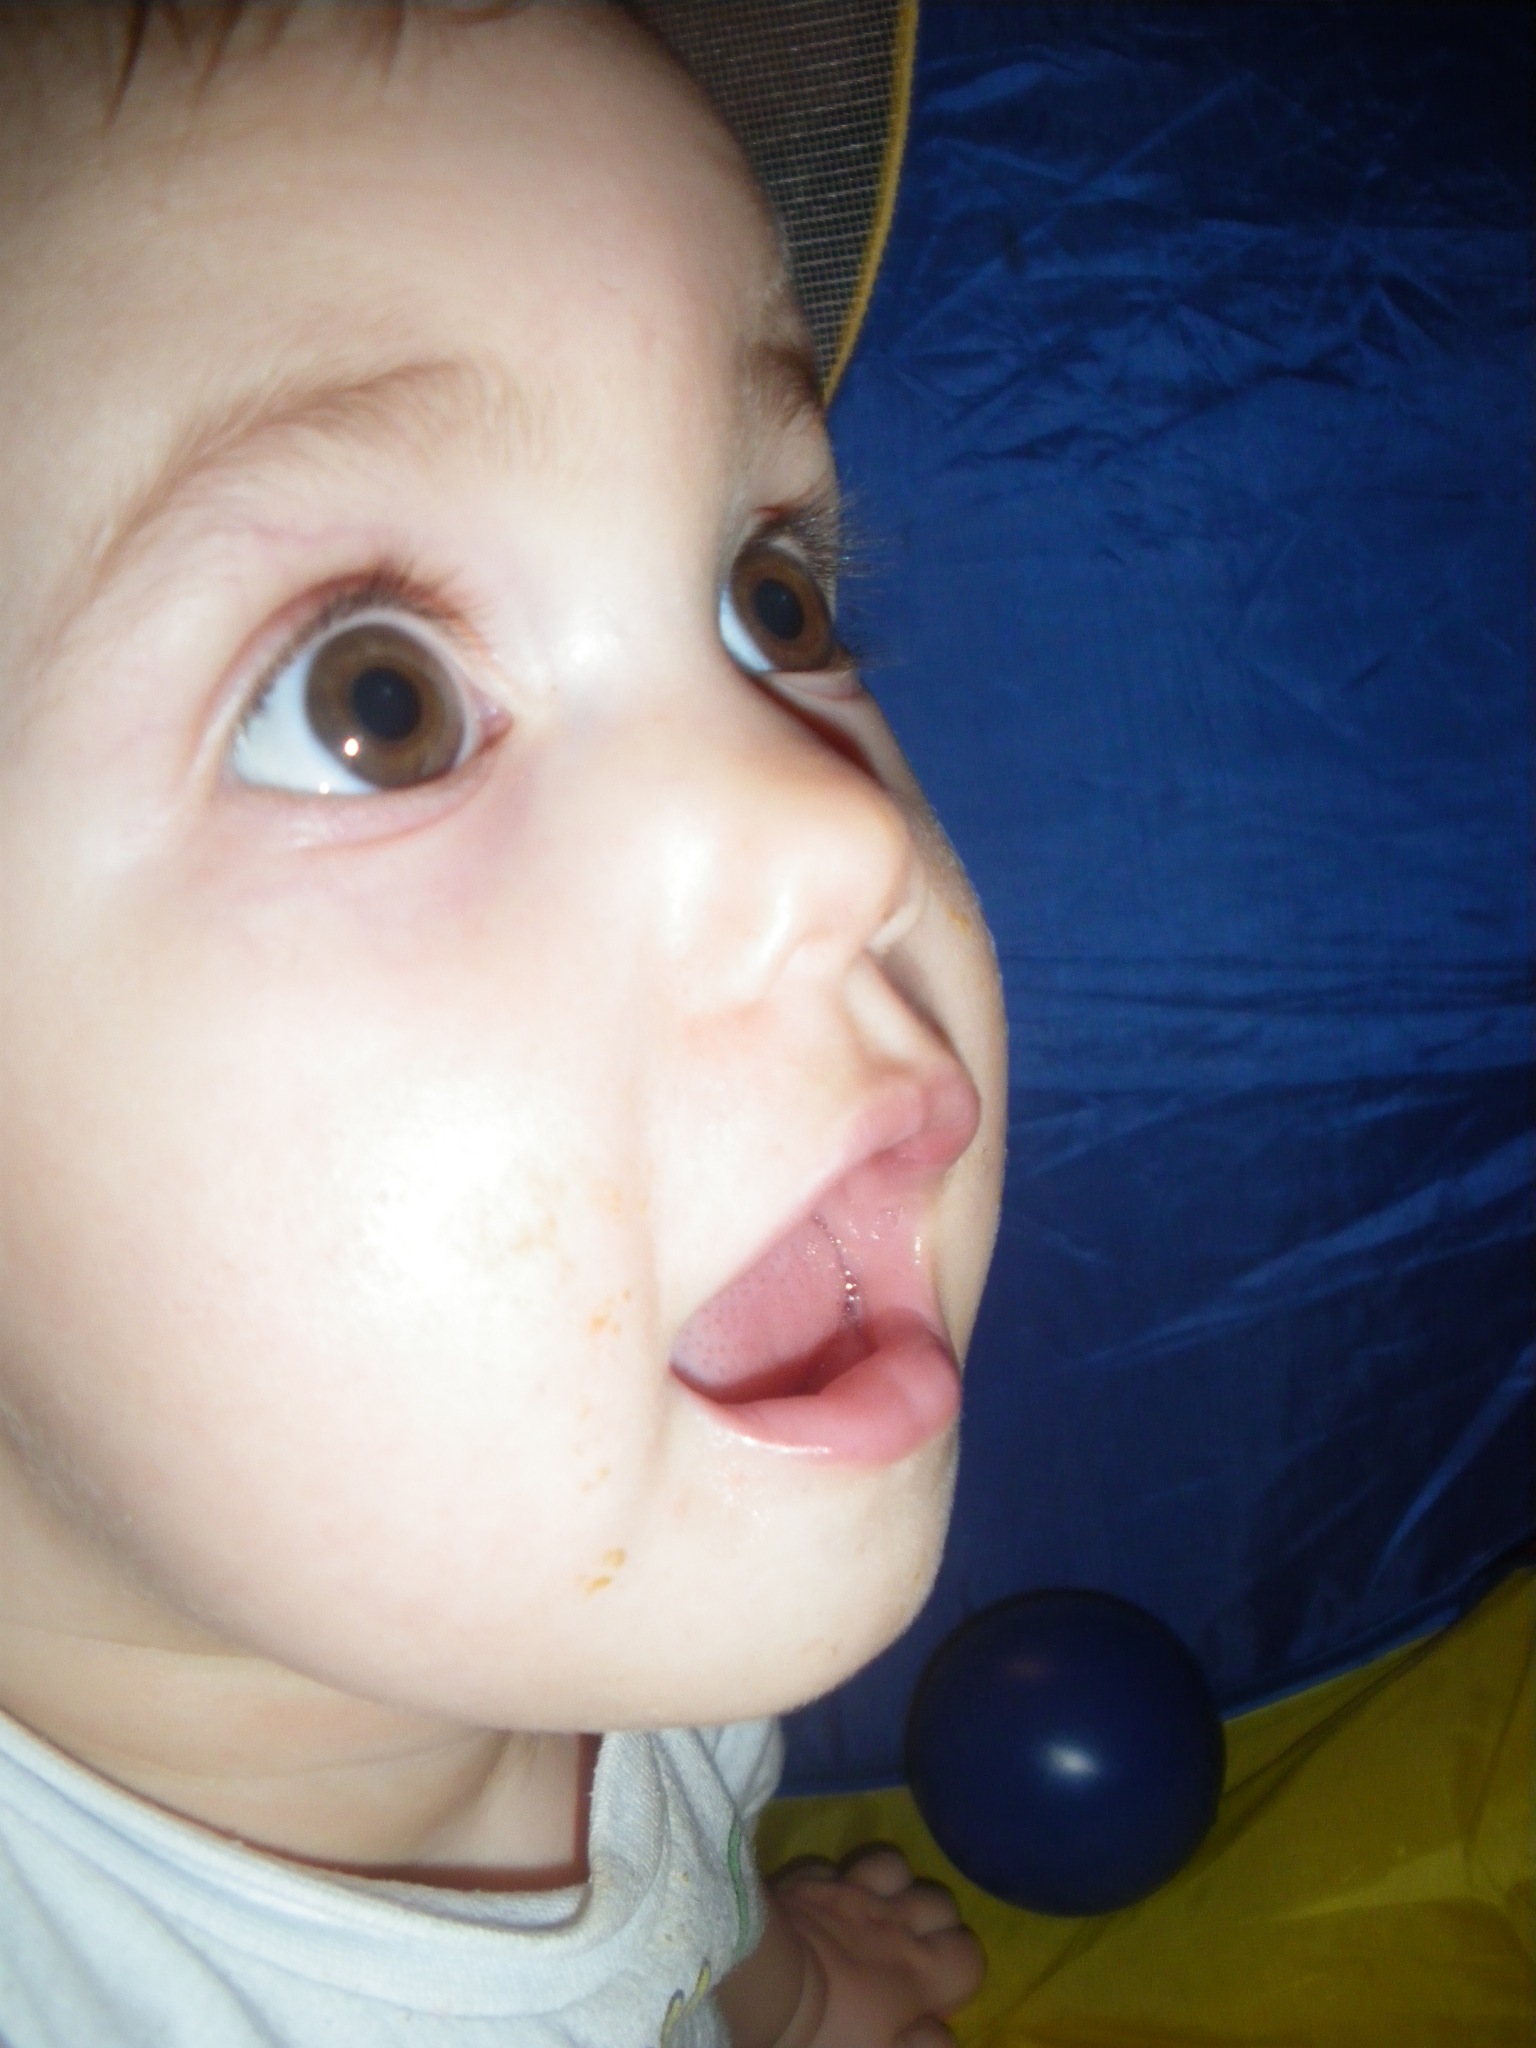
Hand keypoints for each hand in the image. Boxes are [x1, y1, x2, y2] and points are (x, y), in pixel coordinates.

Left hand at [771, 1845, 984, 2047]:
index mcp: (918, 1970)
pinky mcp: (805, 1877)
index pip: (969, 1956)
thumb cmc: (822, 2034)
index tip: (932, 2000)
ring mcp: (848, 1890)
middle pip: (940, 1901)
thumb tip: (942, 2035)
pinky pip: (832, 1866)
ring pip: (893, 1866)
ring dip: (892, 1887)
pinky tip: (822, 1902)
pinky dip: (833, 1882)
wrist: (755, 1982)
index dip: (960, 1975)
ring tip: (874, 1916)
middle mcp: (893, 1921)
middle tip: (909, 1958)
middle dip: (935, 1925)